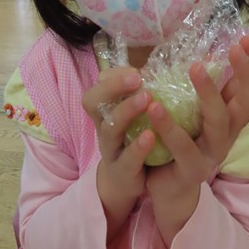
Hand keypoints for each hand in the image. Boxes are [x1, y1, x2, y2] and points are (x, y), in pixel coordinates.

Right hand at [82, 67, 154, 238]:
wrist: (125, 182)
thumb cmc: (131, 140)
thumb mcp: (130, 115)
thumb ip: (137, 93)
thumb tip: (155, 66)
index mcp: (103, 112)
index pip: (95, 88)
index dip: (111, 79)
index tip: (135, 71)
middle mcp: (102, 128)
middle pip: (94, 103)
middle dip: (114, 88)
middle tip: (138, 78)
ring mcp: (111, 150)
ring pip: (110, 129)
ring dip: (127, 111)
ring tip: (147, 98)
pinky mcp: (123, 172)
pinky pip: (127, 159)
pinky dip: (138, 146)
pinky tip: (151, 135)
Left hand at [144, 36, 248, 243]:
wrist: (169, 191)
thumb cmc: (181, 146)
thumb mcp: (194, 118)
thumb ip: (203, 95)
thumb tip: (207, 56)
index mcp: (229, 123)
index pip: (248, 91)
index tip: (245, 39)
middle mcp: (227, 137)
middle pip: (244, 105)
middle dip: (242, 74)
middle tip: (233, 48)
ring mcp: (212, 155)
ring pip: (218, 123)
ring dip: (208, 94)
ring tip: (194, 67)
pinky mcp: (191, 170)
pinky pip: (183, 147)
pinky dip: (169, 127)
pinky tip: (154, 107)